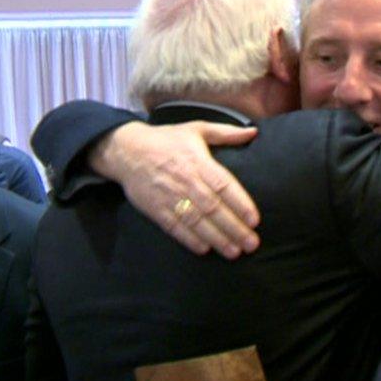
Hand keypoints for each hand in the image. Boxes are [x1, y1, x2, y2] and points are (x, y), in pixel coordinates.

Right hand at [89, 120, 259, 257]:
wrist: (126, 150)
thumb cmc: (166, 140)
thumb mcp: (197, 128)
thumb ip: (227, 132)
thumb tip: (253, 132)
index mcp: (198, 161)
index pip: (224, 185)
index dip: (240, 204)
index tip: (255, 220)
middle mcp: (186, 180)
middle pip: (213, 208)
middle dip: (234, 228)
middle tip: (251, 243)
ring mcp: (169, 196)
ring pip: (196, 221)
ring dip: (216, 238)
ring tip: (234, 251)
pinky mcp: (156, 209)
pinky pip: (174, 227)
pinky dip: (189, 240)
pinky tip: (205, 249)